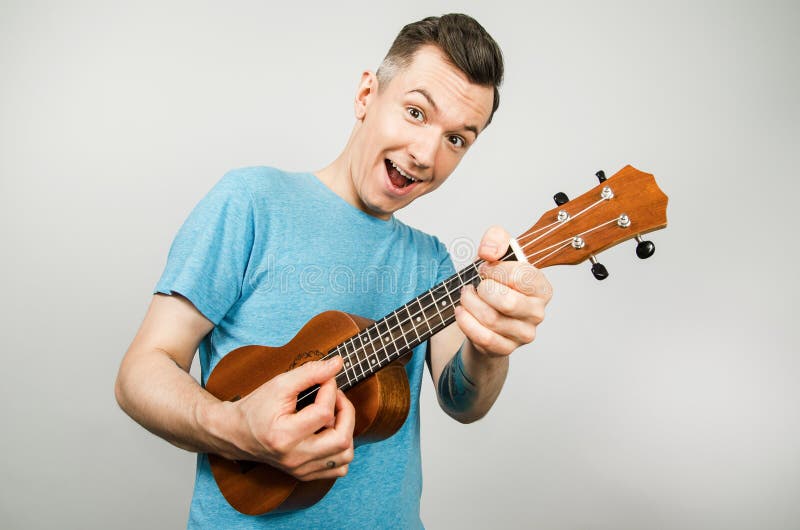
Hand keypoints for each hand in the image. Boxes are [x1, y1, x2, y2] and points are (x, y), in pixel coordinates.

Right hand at [232, 356, 354, 480]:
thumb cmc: (256, 407)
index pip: (324, 413)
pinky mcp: (305, 473)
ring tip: (334, 414)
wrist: (236, 433)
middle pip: (342, 439)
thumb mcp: (280, 384)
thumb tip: (338, 363)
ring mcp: (300, 469)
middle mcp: (294, 457)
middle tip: (336, 397)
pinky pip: (338, 468)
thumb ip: (310, 372)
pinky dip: (341, 448)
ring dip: (347, 430)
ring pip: (344, 456)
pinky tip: (330, 431)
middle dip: (346, 412)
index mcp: (284, 435)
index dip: (330, 390)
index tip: (325, 380)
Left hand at [455, 226, 551, 356]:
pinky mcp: (506, 348)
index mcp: (541, 288)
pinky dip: (466, 323)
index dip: (495, 269)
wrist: (486, 316)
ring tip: (465, 297)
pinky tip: (461, 313)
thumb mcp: (497, 254)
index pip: (521, 276)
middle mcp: (537, 312)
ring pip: (492, 320)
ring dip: (470, 304)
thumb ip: (496, 239)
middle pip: (507, 302)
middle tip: (474, 286)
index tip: (485, 268)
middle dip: (482, 290)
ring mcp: (524, 334)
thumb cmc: (495, 284)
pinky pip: (483, 338)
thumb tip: (489, 252)